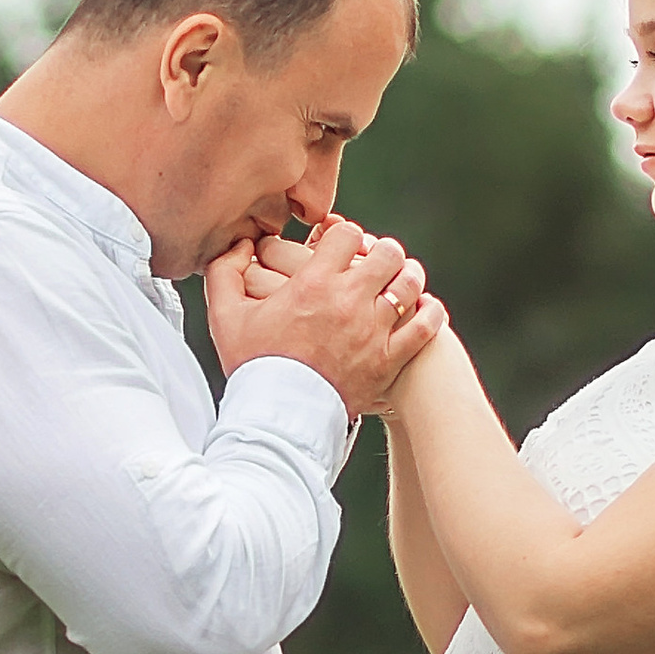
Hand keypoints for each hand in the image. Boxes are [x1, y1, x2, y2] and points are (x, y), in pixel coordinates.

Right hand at [205, 216, 446, 416]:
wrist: (278, 418)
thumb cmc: (252, 366)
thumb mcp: (225, 317)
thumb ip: (225, 272)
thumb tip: (241, 245)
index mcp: (313, 284)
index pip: (347, 234)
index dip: (345, 235)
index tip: (339, 247)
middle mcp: (348, 301)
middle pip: (387, 252)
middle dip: (382, 252)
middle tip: (375, 262)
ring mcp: (373, 330)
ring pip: (410, 283)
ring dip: (407, 277)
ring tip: (400, 281)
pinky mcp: (388, 359)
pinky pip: (425, 326)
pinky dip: (429, 312)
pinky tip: (423, 309)